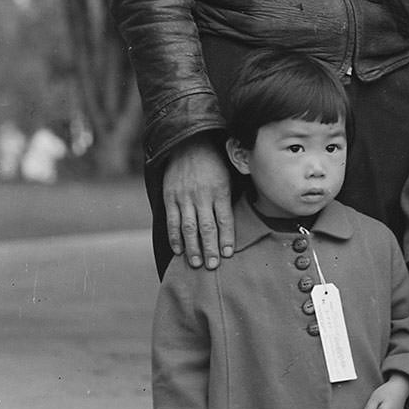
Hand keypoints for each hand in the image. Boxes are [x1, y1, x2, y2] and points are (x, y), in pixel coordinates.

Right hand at [163, 137, 233, 268]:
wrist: (189, 143)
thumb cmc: (215, 162)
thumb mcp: (229, 175)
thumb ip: (231, 197)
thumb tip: (239, 219)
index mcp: (220, 190)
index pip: (225, 219)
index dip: (227, 238)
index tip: (228, 254)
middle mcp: (201, 195)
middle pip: (206, 227)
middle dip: (210, 248)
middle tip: (213, 266)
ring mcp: (184, 197)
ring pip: (188, 227)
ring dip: (192, 247)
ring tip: (196, 263)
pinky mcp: (170, 196)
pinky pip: (172, 220)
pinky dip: (175, 236)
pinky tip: (178, 250)